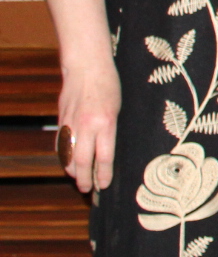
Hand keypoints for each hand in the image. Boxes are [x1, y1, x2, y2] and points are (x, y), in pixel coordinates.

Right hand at [57, 57, 120, 192]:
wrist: (86, 67)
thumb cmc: (109, 85)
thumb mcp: (117, 109)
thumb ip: (109, 130)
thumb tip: (104, 153)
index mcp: (106, 122)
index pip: (104, 156)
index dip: (103, 174)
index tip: (103, 186)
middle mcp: (87, 125)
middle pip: (83, 161)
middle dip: (84, 178)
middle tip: (86, 189)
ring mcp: (71, 123)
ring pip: (67, 155)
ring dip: (72, 170)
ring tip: (78, 178)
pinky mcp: (61, 120)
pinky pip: (60, 144)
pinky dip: (63, 156)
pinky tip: (68, 163)